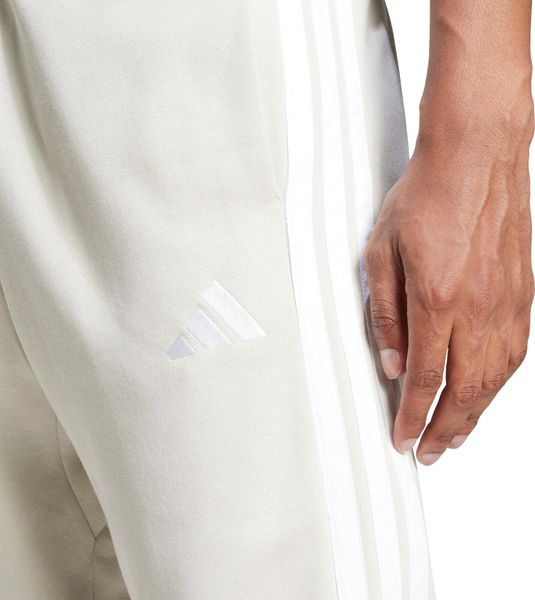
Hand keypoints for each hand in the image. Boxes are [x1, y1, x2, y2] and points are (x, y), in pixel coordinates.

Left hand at [364, 113, 533, 464]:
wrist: (475, 156)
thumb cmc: (424, 197)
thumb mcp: (382, 252)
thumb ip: (385, 313)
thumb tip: (390, 361)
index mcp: (437, 298)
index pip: (424, 377)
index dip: (411, 416)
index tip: (402, 438)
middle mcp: (477, 308)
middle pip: (464, 389)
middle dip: (444, 428)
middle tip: (430, 452)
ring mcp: (507, 302)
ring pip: (494, 377)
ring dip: (474, 414)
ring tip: (455, 435)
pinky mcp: (523, 293)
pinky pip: (514, 352)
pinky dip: (498, 383)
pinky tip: (486, 393)